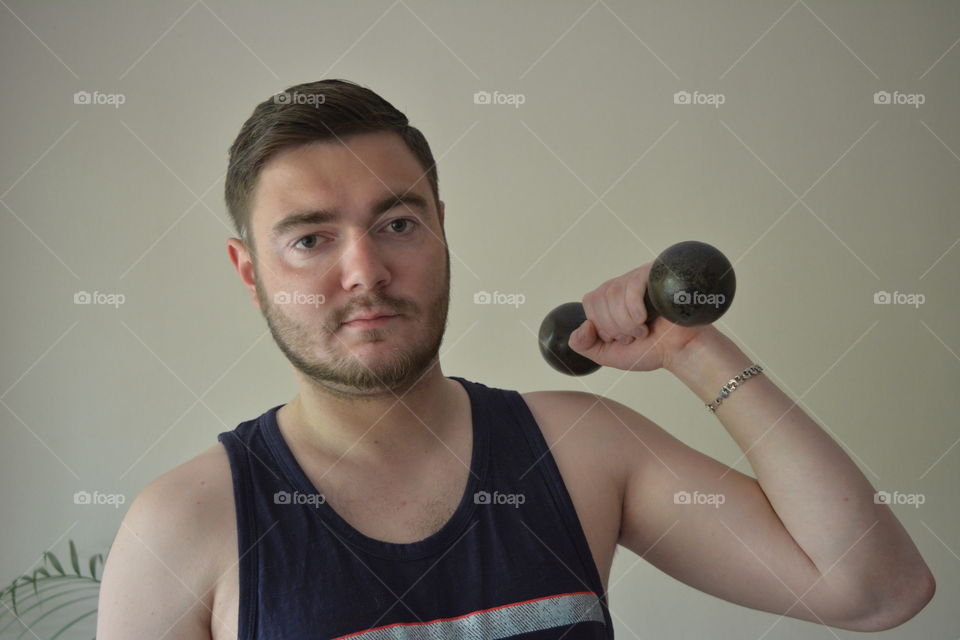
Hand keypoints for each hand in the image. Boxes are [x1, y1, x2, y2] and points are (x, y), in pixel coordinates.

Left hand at [567, 263, 711, 371]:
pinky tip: (645, 319)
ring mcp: (638, 277)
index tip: (621, 337)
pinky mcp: (655, 275)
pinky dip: (634, 310)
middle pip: (600, 297)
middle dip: (615, 326)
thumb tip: (580, 328)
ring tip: (644, 329)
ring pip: (613, 293)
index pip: (590, 301)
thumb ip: (585, 346)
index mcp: (609, 299)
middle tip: (635, 334)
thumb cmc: (651, 349)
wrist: (681, 351)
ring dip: (627, 322)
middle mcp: (622, 284)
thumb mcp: (609, 354)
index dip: (603, 325)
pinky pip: (632, 287)